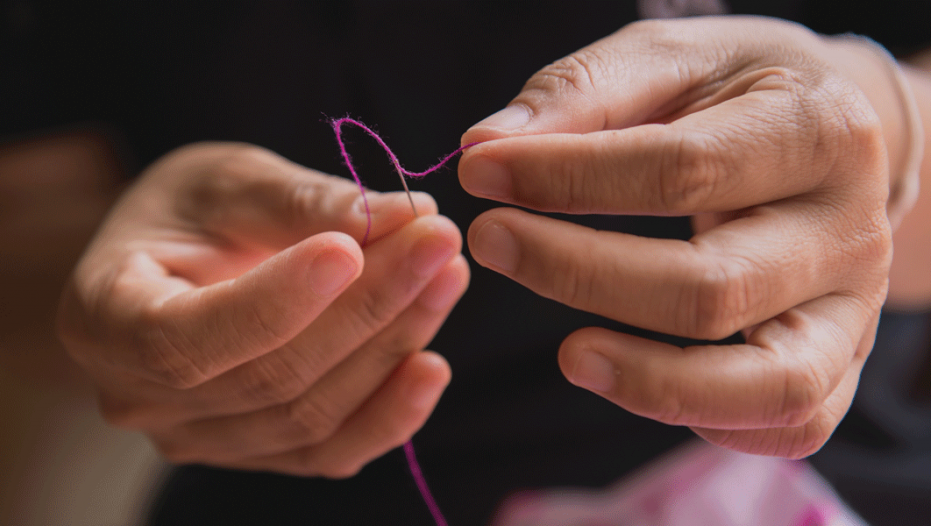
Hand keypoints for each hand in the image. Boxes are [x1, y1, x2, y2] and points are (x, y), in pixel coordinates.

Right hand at [58, 142, 467, 476]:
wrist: (185, 259)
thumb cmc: (192, 209)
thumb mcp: (226, 179)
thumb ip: (301, 199)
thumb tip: (401, 215)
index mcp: (105, 320)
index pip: (185, 339)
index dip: (273, 302)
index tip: (349, 248)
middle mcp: (143, 399)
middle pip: (269, 378)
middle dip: (366, 307)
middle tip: (436, 240)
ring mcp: (203, 438)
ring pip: (309, 417)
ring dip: (391, 346)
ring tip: (448, 277)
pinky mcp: (259, 452)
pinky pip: (330, 453)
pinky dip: (390, 415)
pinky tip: (432, 364)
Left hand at [459, 17, 897, 457]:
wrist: (837, 134)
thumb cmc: (741, 90)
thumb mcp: (673, 57)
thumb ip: (582, 93)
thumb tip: (484, 148)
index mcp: (819, 132)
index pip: (681, 171)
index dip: (565, 178)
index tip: (481, 172)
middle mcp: (852, 230)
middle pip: (710, 288)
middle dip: (580, 274)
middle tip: (491, 242)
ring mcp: (857, 308)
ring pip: (767, 383)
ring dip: (649, 382)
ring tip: (566, 355)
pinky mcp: (844, 360)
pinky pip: (790, 420)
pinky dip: (710, 417)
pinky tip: (637, 380)